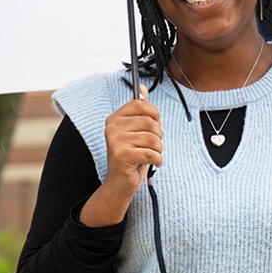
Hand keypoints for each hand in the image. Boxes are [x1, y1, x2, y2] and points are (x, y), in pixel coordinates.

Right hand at [103, 84, 162, 199]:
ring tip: (152, 155)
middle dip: (158, 135)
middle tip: (153, 145)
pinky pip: (151, 153)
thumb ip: (139, 111)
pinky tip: (154, 163)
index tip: (156, 124)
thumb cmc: (132, 155)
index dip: (154, 113)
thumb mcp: (136, 131)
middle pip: (150, 122)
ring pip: (153, 138)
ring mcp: (115, 141)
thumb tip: (143, 89)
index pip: (140, 103)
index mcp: (115, 118)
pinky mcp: (122, 156)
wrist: (120, 184)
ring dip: (158, 149)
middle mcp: (112, 128)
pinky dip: (158, 160)